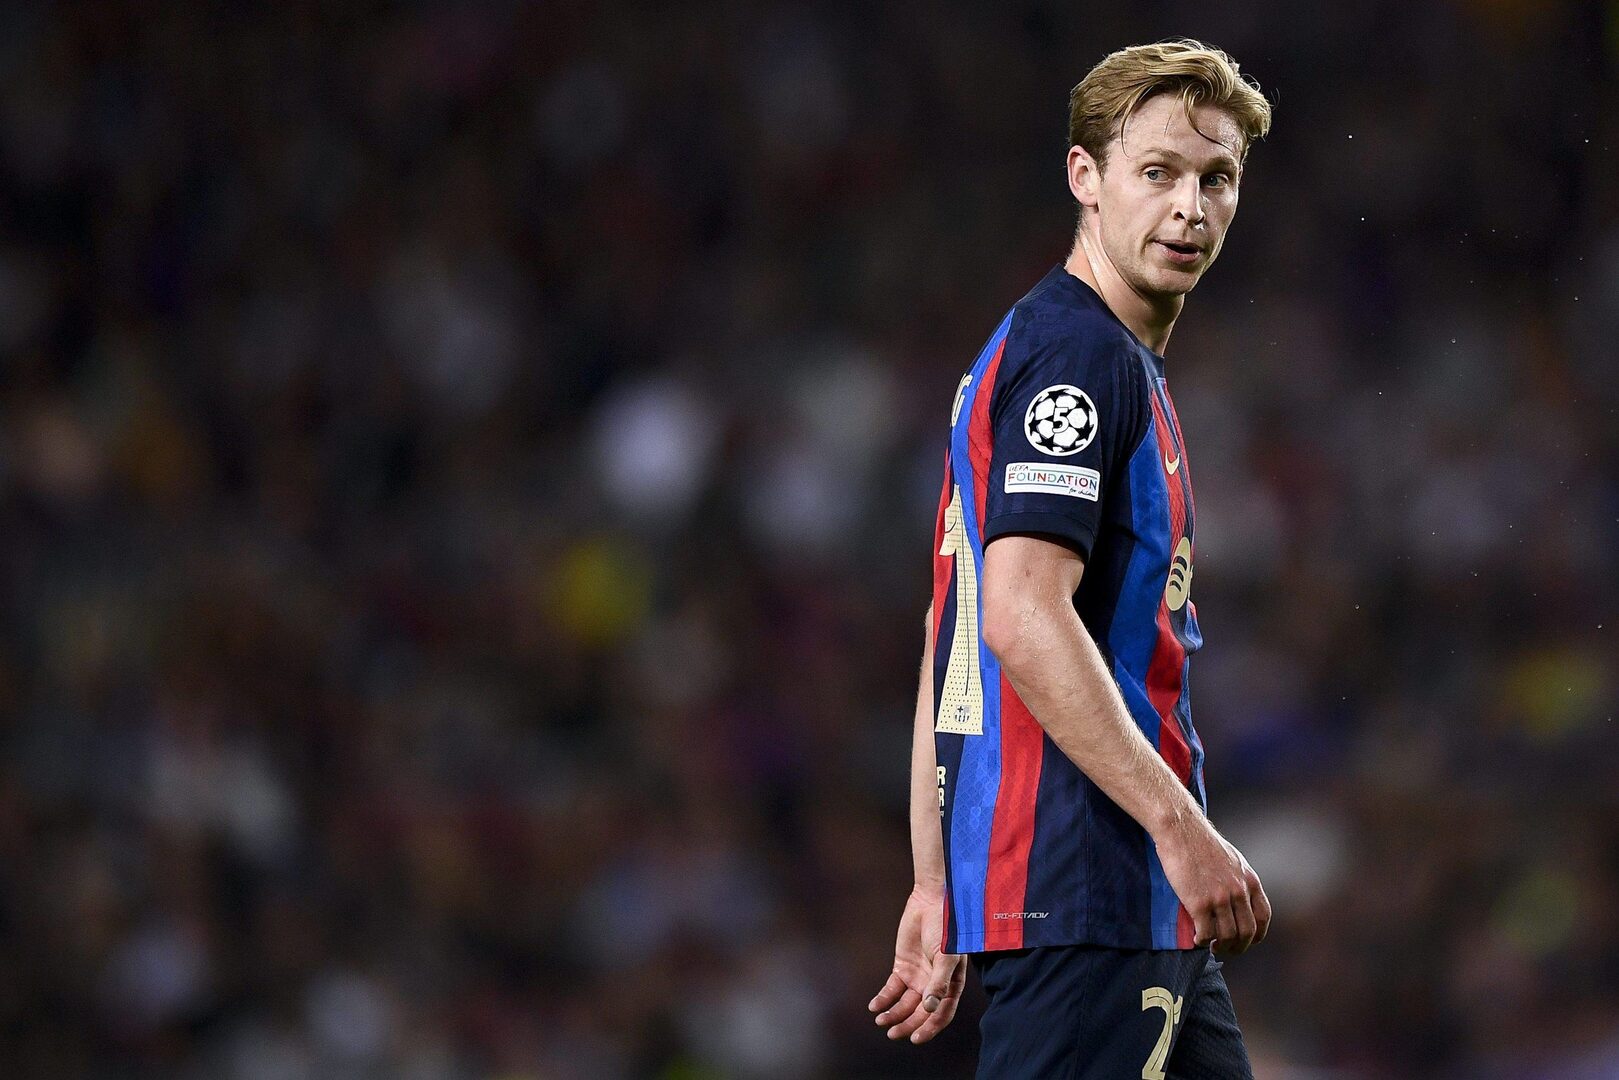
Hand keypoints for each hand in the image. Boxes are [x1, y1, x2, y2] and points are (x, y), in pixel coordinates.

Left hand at [868, 887, 966, 1042]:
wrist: (931, 902)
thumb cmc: (947, 928)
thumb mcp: (946, 956)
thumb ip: (939, 983)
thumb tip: (930, 1009)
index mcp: (951, 985)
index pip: (941, 1014)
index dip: (929, 1028)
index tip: (915, 1039)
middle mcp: (934, 985)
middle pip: (920, 1012)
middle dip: (907, 1024)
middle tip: (892, 1034)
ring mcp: (918, 976)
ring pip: (904, 1004)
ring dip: (893, 1014)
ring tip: (881, 1021)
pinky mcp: (902, 967)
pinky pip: (892, 989)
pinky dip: (884, 998)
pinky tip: (875, 1006)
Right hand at [1154, 814, 1271, 954]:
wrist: (1181, 830)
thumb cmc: (1201, 842)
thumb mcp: (1232, 860)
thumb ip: (1238, 880)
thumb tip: (1236, 900)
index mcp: (1249, 880)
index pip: (1263, 917)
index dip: (1258, 935)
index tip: (1247, 940)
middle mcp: (1239, 891)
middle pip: (1247, 932)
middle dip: (1239, 946)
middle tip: (1227, 950)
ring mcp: (1220, 898)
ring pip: (1227, 935)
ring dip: (1220, 946)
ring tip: (1211, 946)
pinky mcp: (1199, 902)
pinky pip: (1206, 932)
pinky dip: (1202, 940)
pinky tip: (1197, 939)